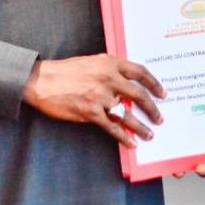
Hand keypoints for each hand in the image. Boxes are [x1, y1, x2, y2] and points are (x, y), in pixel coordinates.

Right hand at [22, 54, 164, 147]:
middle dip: (152, 108)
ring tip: (150, 134)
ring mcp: (100, 97)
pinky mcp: (91, 112)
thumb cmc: (67, 71)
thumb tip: (128, 81)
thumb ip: (111, 69)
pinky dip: (123, 137)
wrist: (43, 80)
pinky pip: (112, 128)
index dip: (154, 84)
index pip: (140, 72)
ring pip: (128, 114)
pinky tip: (131, 143)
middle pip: (139, 95)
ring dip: (141, 126)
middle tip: (160, 117)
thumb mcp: (93, 61)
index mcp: (110, 63)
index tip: (162, 93)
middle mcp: (109, 79)